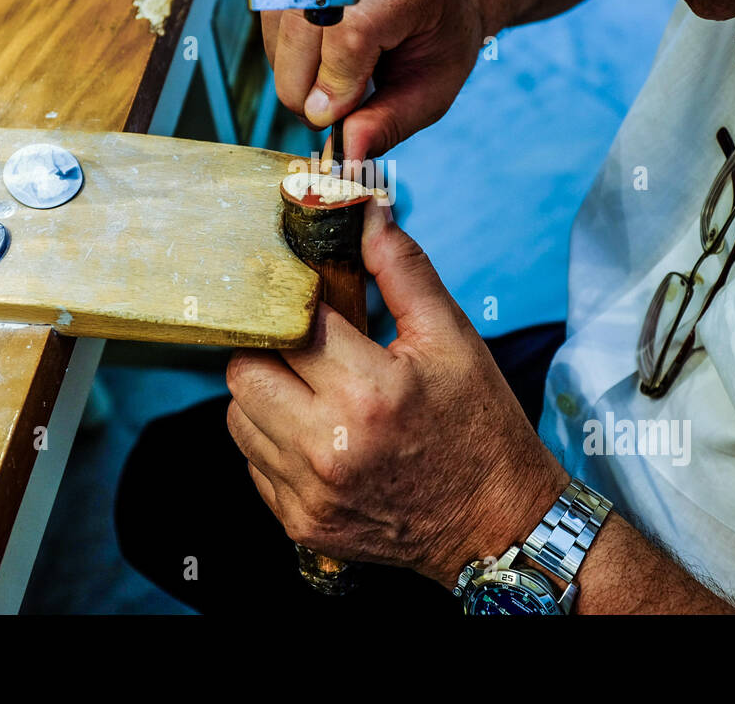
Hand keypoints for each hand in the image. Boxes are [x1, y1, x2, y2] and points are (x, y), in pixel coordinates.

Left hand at [225, 199, 567, 587]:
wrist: (496, 525)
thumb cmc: (478, 426)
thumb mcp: (453, 338)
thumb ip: (403, 269)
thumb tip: (367, 209)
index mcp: (369, 391)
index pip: (290, 323)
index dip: (297, 304)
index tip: (310, 302)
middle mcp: (328, 445)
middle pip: (245, 370)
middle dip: (271, 349)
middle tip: (307, 349)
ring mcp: (309, 491)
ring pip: (237, 416)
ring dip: (266, 395)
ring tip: (313, 391)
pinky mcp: (300, 523)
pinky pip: (253, 463)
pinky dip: (273, 442)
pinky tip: (317, 435)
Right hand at [259, 0, 486, 159]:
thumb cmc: (438, 40)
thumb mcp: (431, 91)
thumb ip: (388, 123)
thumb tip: (347, 155)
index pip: (354, 30)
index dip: (333, 82)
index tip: (329, 117)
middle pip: (306, 18)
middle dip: (301, 80)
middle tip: (320, 111)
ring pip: (278, 4)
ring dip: (286, 61)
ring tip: (319, 82)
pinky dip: (278, 36)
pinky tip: (309, 53)